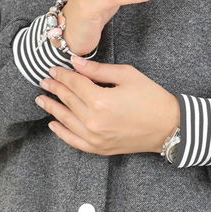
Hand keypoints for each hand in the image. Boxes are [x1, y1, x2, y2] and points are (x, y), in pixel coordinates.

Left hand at [34, 55, 179, 155]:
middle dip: (54, 88)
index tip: (54, 68)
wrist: (168, 126)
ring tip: (42, 99)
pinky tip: (53, 123)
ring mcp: (94, 137)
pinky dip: (61, 132)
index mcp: (100, 100)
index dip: (62, 74)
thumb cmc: (151, 98)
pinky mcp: (99, 148)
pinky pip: (73, 141)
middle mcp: (93, 121)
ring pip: (65, 120)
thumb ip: (98, 70)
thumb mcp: (127, 75)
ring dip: (52, 108)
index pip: (73, 83)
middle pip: (67, 100)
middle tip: (44, 80)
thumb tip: (75, 62)